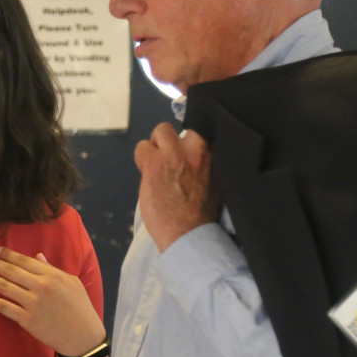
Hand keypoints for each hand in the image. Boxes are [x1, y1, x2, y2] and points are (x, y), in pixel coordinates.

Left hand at [0, 247, 105, 356]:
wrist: (82, 336)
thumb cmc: (80, 307)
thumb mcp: (71, 282)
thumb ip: (52, 269)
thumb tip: (37, 256)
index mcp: (52, 275)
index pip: (24, 261)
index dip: (8, 254)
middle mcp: (40, 286)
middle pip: (11, 271)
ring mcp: (33, 304)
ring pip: (4, 287)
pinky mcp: (27, 320)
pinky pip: (4, 308)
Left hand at [134, 123, 214, 252]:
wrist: (189, 234)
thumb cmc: (201, 212)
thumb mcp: (214, 180)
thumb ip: (204, 161)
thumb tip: (191, 148)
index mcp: (214, 153)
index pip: (205, 123)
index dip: (192, 130)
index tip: (187, 140)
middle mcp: (196, 148)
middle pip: (181, 124)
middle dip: (172, 139)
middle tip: (170, 158)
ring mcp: (174, 154)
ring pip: (160, 131)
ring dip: (156, 147)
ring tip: (158, 167)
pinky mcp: (154, 163)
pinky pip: (141, 148)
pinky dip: (142, 159)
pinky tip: (149, 175)